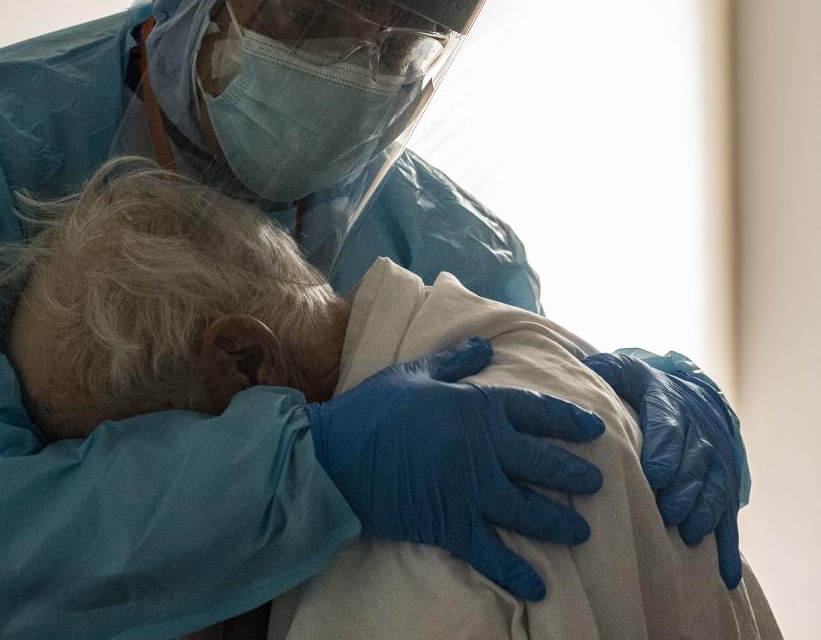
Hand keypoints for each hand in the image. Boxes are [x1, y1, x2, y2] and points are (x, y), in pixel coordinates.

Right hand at [306, 337, 604, 600]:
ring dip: (559, 522)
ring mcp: (470, 490)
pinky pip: (492, 552)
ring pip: (529, 510)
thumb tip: (487, 347)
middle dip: (575, 474)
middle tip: (597, 483)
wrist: (334, 455)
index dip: (569, 420)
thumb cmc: (372, 408)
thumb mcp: (414, 374)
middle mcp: (483, 449)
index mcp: (476, 407)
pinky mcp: (451, 523)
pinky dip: (516, 572)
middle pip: (543, 463)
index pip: (536, 411)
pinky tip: (538, 586)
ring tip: (580, 531)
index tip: (594, 430)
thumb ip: (455, 362)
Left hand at [583, 352, 741, 587]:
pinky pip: (728, 519)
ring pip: (714, 491)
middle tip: (666, 511)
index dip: (665, 453)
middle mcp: (699, 438)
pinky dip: (728, 547)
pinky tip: (724, 574)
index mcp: (672, 410)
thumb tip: (587, 367)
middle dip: (681, 489)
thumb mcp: (628, 372)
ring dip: (702, 513)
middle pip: (693, 465)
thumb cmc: (646, 390)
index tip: (654, 475)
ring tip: (687, 534)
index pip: (669, 430)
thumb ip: (609, 371)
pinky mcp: (723, 489)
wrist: (693, 399)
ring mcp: (715, 466)